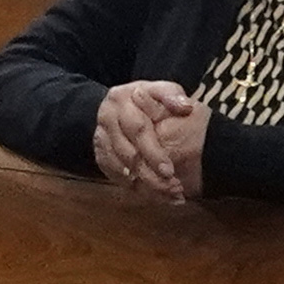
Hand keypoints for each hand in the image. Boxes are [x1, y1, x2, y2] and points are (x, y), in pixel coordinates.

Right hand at [89, 79, 206, 203]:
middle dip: (149, 173)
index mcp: (121, 99)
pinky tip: (150, 193)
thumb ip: (172, 96)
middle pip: (127, 153)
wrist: (119, 105)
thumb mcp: (161, 90)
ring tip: (166, 194)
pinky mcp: (98, 152)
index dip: (154, 152)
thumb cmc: (148, 98)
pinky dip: (130, 185)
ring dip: (143, 184)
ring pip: (119, 167)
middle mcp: (106, 117)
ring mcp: (99, 136)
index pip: (138, 130)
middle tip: (170, 188)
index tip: (170, 171)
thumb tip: (185, 107)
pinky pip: (112, 173)